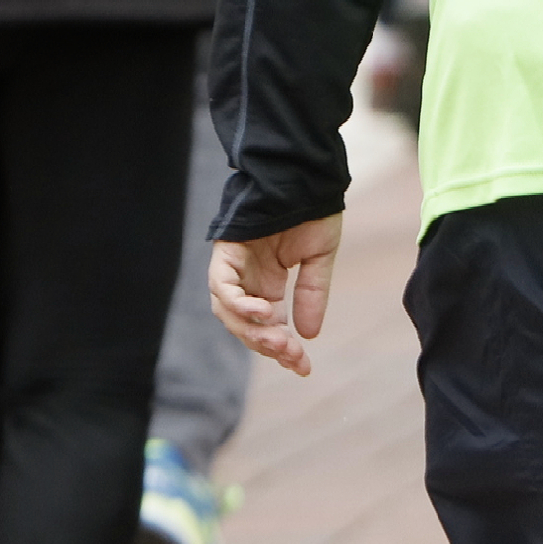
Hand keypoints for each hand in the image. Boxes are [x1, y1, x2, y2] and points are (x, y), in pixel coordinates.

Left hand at [211, 216, 343, 378]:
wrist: (304, 176)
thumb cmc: (313, 210)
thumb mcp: (320, 260)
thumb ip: (312, 295)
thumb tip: (309, 334)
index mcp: (267, 283)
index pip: (268, 326)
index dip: (283, 350)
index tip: (304, 368)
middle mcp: (247, 279)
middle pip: (245, 326)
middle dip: (269, 346)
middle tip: (294, 357)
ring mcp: (233, 266)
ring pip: (229, 312)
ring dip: (253, 332)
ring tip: (280, 340)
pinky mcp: (225, 252)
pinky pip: (222, 286)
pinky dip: (240, 304)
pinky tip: (265, 312)